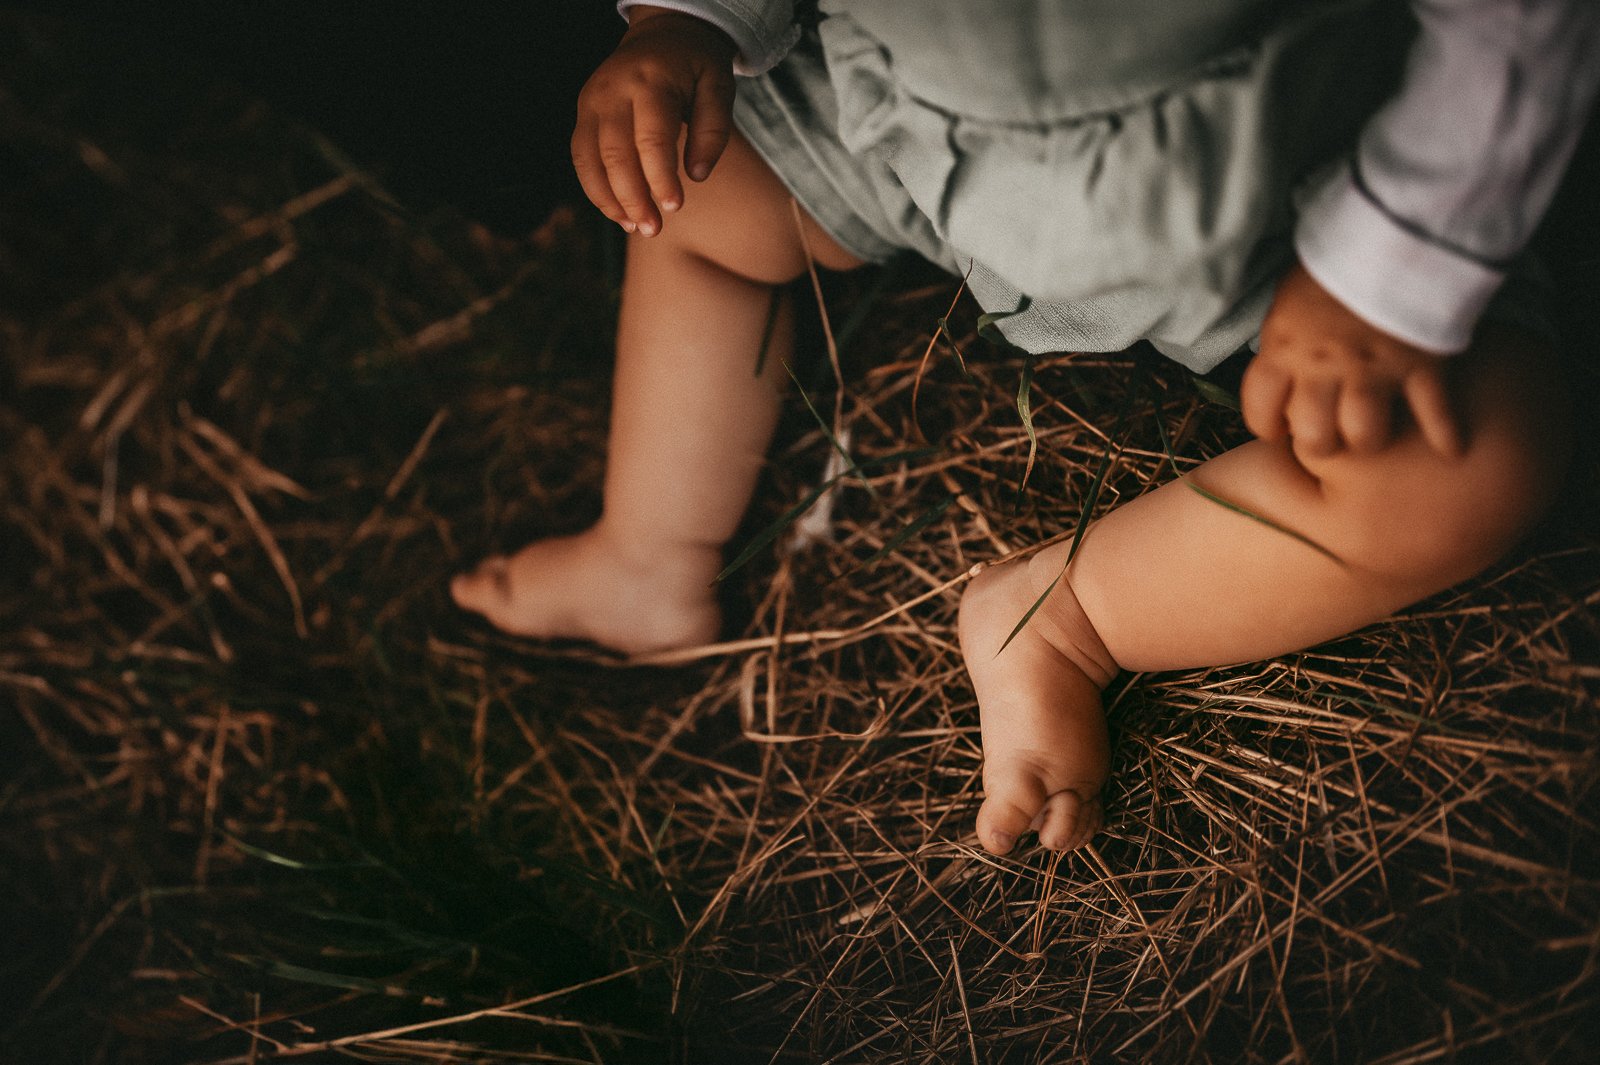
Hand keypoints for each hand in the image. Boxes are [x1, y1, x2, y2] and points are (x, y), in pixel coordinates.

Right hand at [571, 7, 736, 236]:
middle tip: (654, 229)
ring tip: (635, 227)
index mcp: (650, 81)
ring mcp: (591, 100)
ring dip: (609, 199)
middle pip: (615, 153)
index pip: (651, 138)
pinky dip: (596, 189)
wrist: (662, 33)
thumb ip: (714, 130)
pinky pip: (580, 157)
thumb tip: (698, 176)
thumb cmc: (696, 65)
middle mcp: (613, 90)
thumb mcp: (719, 86)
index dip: (661, 177)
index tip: (675, 207)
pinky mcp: (583, 112)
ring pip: (589, 159)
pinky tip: (619, 212)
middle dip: (633, 197)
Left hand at [1242, 261, 1464, 457]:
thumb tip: (1281, 358)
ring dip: (1369, 440)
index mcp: (1284, 348)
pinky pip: (1435, 413)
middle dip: (1320, 444)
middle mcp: (1325, 369)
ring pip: (1366, 436)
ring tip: (1374, 434)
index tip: (1278, 429)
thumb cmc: (1336, 255)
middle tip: (1330, 436)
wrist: (1395, 226)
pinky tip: (1452, 449)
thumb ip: (1286, 333)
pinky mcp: (1424, 366)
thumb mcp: (1291, 291)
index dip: (1268, 426)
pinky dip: (1447, 433)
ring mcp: (1376, 371)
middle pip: (1316, 437)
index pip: (1260, 409)